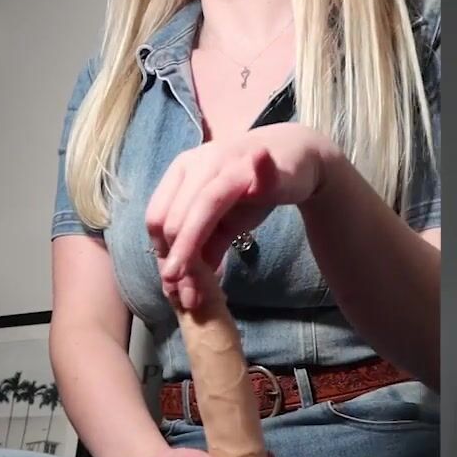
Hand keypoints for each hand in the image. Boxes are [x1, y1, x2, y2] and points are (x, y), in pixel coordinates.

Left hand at [146, 122, 341, 310]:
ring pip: (203, 205)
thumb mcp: (221, 223)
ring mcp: (228, 158)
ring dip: (194, 248)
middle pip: (175, 216)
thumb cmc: (251, 190)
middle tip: (188, 298)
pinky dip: (252, 190)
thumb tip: (178, 285)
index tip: (171, 281)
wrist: (299, 158)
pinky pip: (255, 178)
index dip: (162, 251)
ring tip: (197, 290)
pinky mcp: (263, 161)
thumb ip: (202, 246)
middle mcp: (198, 162)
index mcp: (180, 172)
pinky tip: (246, 208)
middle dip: (179, 260)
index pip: (157, 216)